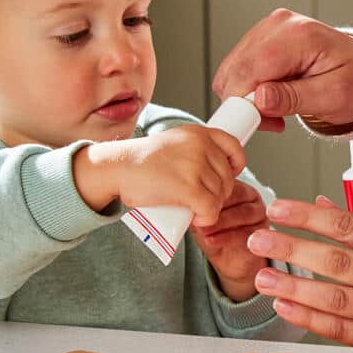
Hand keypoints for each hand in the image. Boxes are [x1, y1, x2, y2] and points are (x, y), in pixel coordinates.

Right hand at [73, 125, 244, 225]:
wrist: (118, 167)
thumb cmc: (142, 160)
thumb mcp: (174, 142)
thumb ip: (195, 149)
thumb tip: (218, 170)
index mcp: (199, 133)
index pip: (234, 147)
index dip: (235, 166)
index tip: (224, 177)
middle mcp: (201, 146)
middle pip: (228, 178)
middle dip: (218, 194)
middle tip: (200, 200)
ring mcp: (196, 166)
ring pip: (220, 196)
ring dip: (209, 208)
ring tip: (192, 208)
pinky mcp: (189, 188)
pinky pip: (211, 209)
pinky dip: (207, 218)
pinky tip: (197, 219)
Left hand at [193, 180, 270, 301]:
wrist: (230, 259)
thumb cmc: (215, 234)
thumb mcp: (199, 218)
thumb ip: (194, 209)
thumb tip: (183, 203)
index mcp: (234, 186)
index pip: (224, 182)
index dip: (208, 192)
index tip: (193, 201)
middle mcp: (249, 196)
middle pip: (235, 196)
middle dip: (214, 207)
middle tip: (198, 217)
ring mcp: (259, 212)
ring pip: (243, 213)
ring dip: (221, 222)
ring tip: (204, 230)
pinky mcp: (263, 231)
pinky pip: (247, 232)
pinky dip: (227, 237)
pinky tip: (212, 240)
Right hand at [212, 8, 352, 133]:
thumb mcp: (336, 97)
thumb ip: (296, 98)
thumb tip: (260, 99)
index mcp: (300, 35)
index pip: (252, 68)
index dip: (245, 102)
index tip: (255, 124)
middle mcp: (279, 25)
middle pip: (236, 69)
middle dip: (246, 103)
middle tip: (273, 121)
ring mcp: (268, 29)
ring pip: (232, 70)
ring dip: (247, 98)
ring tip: (279, 109)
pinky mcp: (262, 39)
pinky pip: (239, 68)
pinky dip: (249, 89)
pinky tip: (273, 97)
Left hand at [244, 196, 352, 352]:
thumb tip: (323, 208)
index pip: (349, 226)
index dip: (309, 217)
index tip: (279, 208)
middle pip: (336, 263)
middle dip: (292, 250)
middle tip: (259, 240)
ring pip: (334, 300)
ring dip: (294, 288)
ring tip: (263, 276)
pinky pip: (341, 330)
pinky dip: (311, 318)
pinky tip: (286, 305)